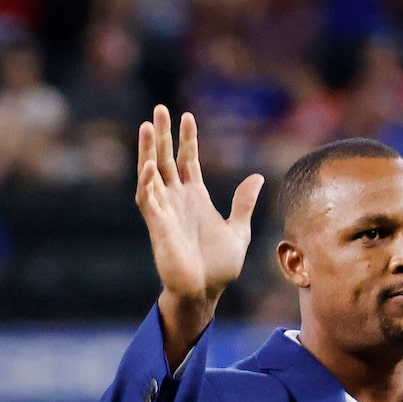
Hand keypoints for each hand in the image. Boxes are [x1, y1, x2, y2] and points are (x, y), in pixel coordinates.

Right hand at [137, 105, 262, 364]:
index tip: (186, 116)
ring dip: (147, 150)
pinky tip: (148, 165)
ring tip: (145, 125)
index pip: (187, 161)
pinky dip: (147, 182)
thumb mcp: (238, 230)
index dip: (186, 139)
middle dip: (162, 135)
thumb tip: (257, 178)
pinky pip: (148, 199)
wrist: (205, 292)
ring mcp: (165, 211)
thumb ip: (243, 204)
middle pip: (165, 159)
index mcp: (195, 198)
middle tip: (159, 108)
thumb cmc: (218, 268)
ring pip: (151, 174)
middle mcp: (177, 200)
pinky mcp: (158, 226)